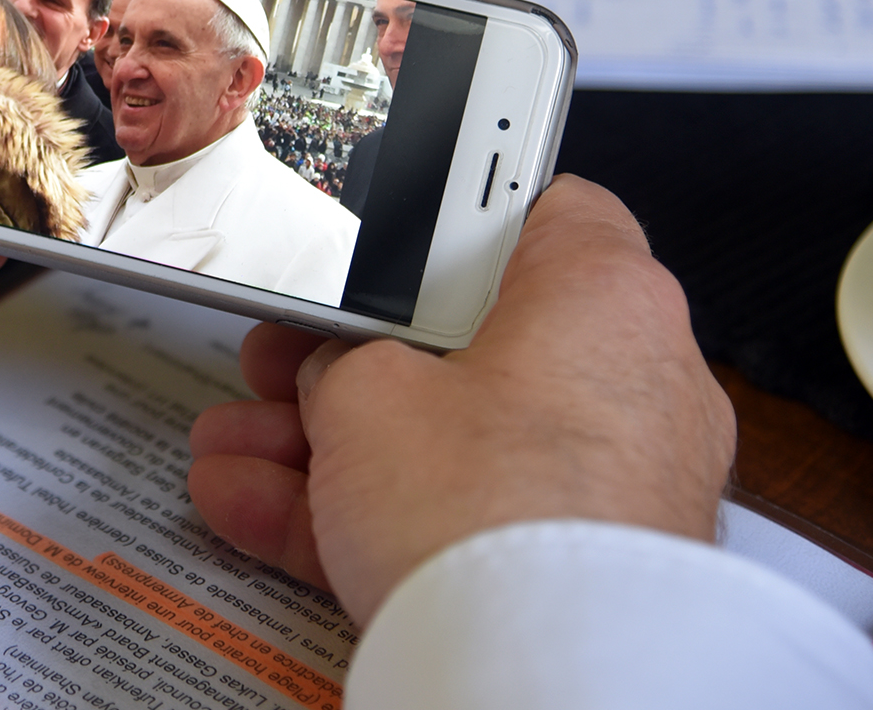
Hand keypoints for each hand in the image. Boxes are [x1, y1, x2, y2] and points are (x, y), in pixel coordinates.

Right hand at [187, 175, 734, 622]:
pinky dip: (373, 510)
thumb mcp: (364, 394)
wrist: (542, 676)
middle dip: (350, 360)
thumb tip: (338, 378)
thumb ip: (343, 362)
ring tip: (240, 449)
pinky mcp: (576, 558)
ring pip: (451, 436)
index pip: (535, 209)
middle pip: (467, 342)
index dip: (443, 211)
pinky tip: (266, 509)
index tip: (387, 218)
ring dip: (335, 442)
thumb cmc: (493, 519)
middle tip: (281, 360)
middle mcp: (632, 378)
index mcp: (606, 293)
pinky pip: (462, 511)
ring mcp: (609, 477)